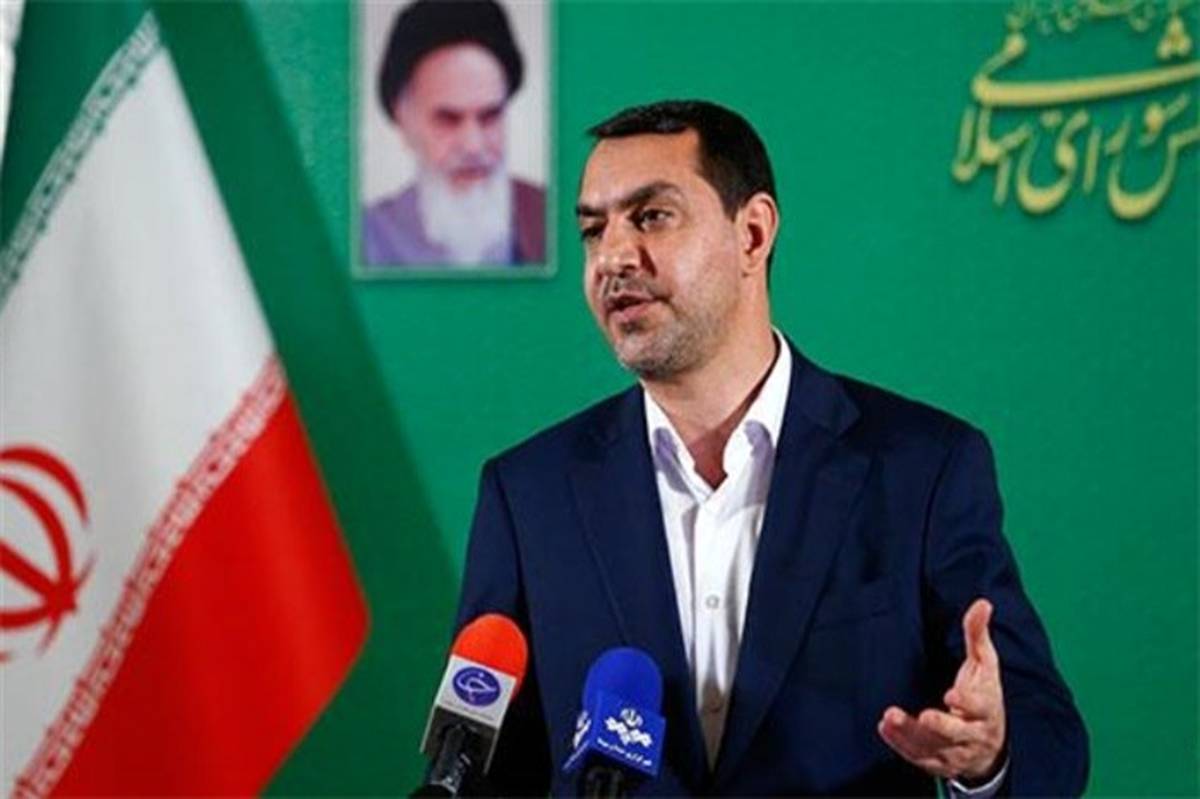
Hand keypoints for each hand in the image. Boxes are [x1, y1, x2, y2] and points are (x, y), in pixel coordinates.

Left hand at [877, 598, 1005, 781]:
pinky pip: (919, 758)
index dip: (968, 703)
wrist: (990, 747)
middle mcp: (973, 735)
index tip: (953, 695)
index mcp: (987, 710)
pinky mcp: (938, 763)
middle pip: (957, 733)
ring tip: (890, 717)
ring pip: (933, 747)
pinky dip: (902, 745)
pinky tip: (885, 728)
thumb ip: (978, 636)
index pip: (981, 707)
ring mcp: (955, 752)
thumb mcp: (985, 667)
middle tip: (925, 716)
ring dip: (911, 734)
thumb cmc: (984, 696)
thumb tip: (982, 603)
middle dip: (941, 725)